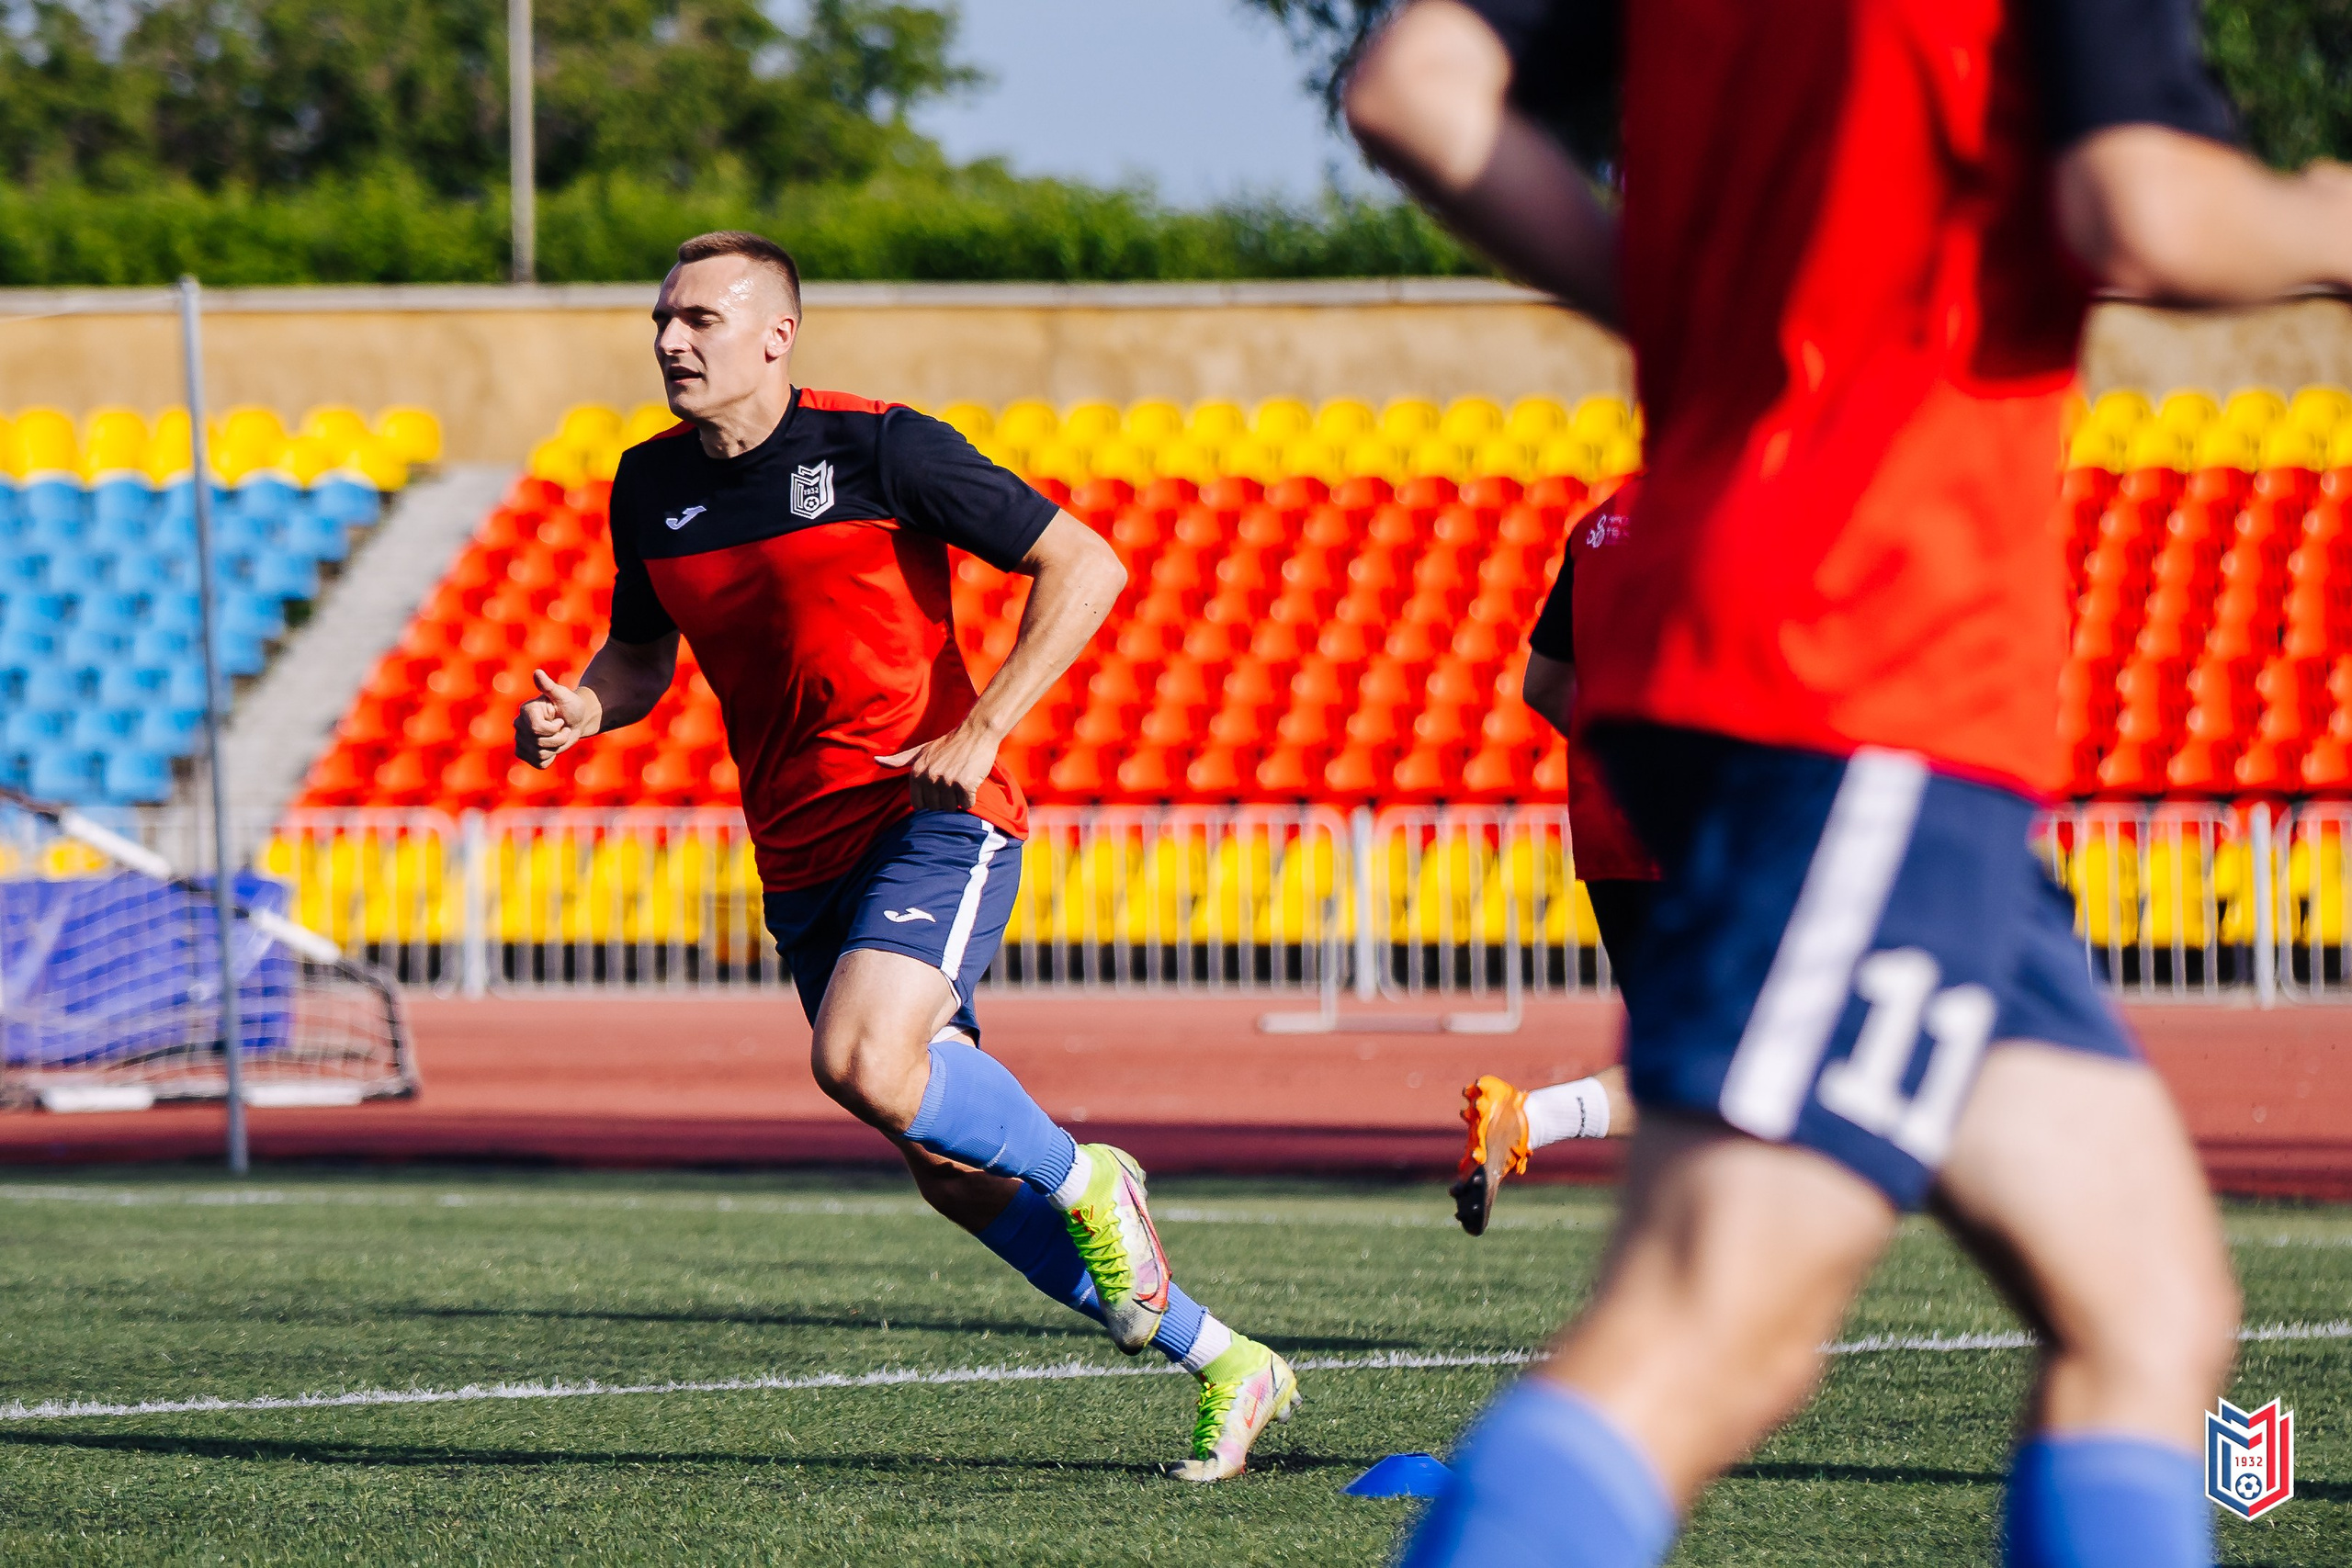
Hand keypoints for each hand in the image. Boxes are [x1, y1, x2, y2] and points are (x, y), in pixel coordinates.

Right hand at [514, 668, 599, 767]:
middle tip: (563, 728)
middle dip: (558, 739)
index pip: (535, 730)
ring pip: (539, 755)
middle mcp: (519, 725)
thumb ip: (549, 686)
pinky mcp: (525, 753)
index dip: (554, 729)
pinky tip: (553, 747)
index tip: (560, 720)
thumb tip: (537, 672)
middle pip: (538, 743)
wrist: (576, 720)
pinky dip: (551, 758)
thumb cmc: (570, 705)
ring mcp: (520, 740)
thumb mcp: (563, 695)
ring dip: (556, 748)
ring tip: (558, 736)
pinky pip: (538, 764)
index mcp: (526, 710)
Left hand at [878, 722, 1001, 811]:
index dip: (930, 799)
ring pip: (951, 807)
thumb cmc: (947, 744)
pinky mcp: (965, 784)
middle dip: (945, 798)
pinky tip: (971, 780)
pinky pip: (967, 804)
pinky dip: (971, 797)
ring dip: (959, 798)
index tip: (938, 785)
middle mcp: (929, 777)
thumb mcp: (920, 751)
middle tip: (952, 779)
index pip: (919, 805)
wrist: (975, 733)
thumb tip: (876, 760)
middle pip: (935, 807)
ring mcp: (947, 781)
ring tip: (961, 778)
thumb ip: (899, 760)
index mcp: (916, 772)